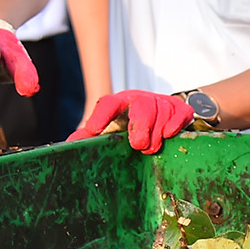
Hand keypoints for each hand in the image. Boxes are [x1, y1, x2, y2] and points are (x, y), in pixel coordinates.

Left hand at [68, 90, 193, 153]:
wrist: (161, 111)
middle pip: (141, 106)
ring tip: (150, 149)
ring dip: (157, 132)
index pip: (108, 103)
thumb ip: (90, 135)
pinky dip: (176, 124)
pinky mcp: (180, 108)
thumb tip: (67, 146)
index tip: (94, 130)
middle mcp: (141, 99)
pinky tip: (169, 134)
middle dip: (141, 125)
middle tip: (138, 145)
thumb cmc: (130, 123)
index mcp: (120, 103)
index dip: (100, 115)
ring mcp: (162, 102)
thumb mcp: (111, 126)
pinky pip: (181, 113)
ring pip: (162, 111)